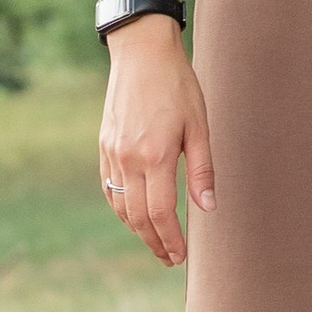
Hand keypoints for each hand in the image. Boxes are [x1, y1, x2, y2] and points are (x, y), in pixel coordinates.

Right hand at [98, 18, 214, 266]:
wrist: (141, 52)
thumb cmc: (178, 85)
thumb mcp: (199, 125)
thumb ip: (202, 169)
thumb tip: (207, 208)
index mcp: (156, 155)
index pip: (160, 213)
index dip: (170, 240)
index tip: (180, 257)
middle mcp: (129, 159)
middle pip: (137, 217)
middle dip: (155, 243)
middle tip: (171, 258)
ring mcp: (112, 153)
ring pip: (120, 206)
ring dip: (137, 229)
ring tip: (157, 241)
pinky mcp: (104, 146)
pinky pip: (110, 188)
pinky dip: (122, 208)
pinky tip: (135, 214)